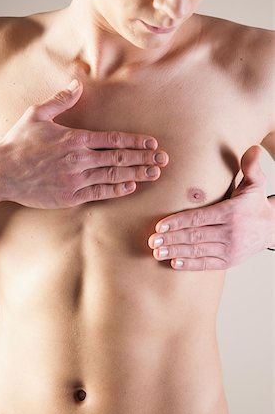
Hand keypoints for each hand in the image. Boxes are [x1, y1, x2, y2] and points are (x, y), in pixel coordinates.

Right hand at [0, 79, 168, 208]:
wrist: (1, 172)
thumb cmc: (19, 143)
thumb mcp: (37, 114)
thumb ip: (61, 100)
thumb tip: (77, 84)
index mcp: (75, 138)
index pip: (114, 139)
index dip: (136, 141)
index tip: (153, 143)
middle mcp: (80, 159)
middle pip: (120, 157)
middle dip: (145, 158)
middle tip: (164, 159)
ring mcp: (76, 179)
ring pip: (114, 175)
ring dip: (137, 173)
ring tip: (155, 173)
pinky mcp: (70, 196)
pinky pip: (99, 192)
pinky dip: (117, 190)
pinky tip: (131, 187)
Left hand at [148, 146, 273, 269]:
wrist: (272, 229)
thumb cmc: (255, 204)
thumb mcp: (256, 183)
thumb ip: (251, 167)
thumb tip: (253, 149)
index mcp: (231, 212)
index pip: (199, 218)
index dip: (178, 222)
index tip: (160, 225)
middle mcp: (230, 233)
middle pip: (195, 236)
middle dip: (172, 238)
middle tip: (152, 240)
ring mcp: (230, 249)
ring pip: (198, 251)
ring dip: (176, 252)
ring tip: (157, 252)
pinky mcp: (229, 262)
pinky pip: (206, 264)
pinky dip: (190, 264)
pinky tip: (174, 263)